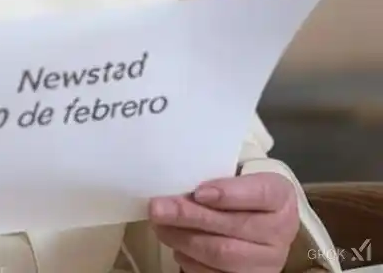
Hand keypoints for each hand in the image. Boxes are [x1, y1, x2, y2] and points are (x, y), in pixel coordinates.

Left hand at [148, 172, 299, 271]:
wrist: (256, 222)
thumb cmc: (237, 192)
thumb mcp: (233, 176)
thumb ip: (211, 177)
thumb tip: (172, 185)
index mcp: (279, 196)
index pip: (261, 193)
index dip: (229, 193)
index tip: (199, 192)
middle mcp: (280, 231)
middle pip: (234, 226)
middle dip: (190, 217)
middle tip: (158, 208)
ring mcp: (268, 260)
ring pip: (223, 254)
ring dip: (184, 239)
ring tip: (160, 226)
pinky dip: (190, 261)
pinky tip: (177, 246)